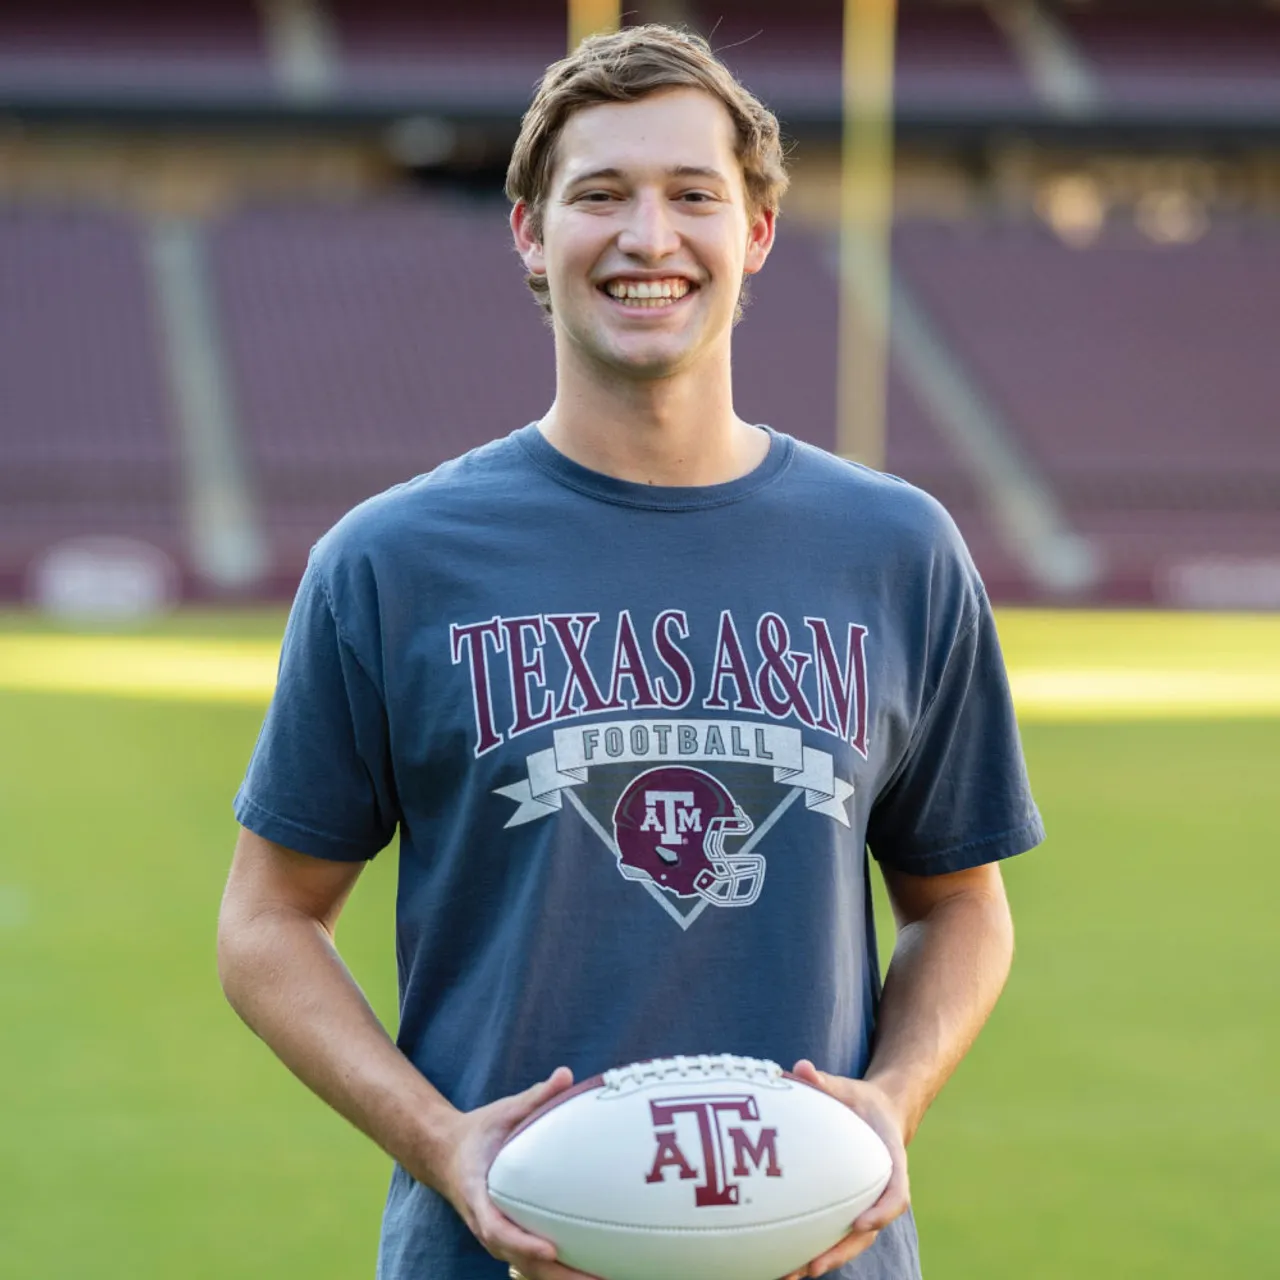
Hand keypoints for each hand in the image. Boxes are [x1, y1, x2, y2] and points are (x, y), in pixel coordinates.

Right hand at [438, 1067, 602, 1279]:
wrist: (447, 1154)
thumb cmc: (480, 1132)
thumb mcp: (503, 1111)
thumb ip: (534, 1097)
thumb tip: (566, 1074)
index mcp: (479, 1196)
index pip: (498, 1228)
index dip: (523, 1243)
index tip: (550, 1250)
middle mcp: (488, 1226)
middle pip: (522, 1262)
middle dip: (558, 1277)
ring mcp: (499, 1238)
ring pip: (531, 1271)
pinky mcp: (511, 1240)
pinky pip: (536, 1264)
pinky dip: (562, 1273)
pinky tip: (596, 1273)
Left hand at [780, 1060, 910, 1278]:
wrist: (879, 1114)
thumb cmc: (860, 1101)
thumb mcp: (848, 1088)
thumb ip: (826, 1081)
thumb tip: (799, 1067)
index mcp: (890, 1163)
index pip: (896, 1193)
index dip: (882, 1211)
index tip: (862, 1222)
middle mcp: (880, 1192)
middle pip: (867, 1233)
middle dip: (841, 1253)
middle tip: (812, 1266)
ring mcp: (865, 1204)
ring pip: (849, 1242)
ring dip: (822, 1261)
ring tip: (788, 1275)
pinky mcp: (847, 1209)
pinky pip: (832, 1233)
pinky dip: (811, 1248)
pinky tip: (780, 1261)